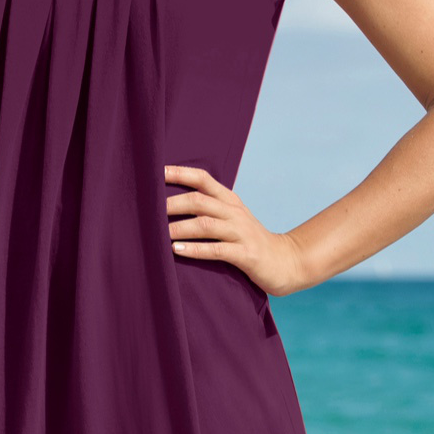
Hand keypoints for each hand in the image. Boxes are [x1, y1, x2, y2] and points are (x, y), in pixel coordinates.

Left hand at [163, 164, 307, 297]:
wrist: (286, 261)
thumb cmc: (249, 241)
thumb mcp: (232, 219)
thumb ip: (209, 210)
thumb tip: (171, 206)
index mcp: (230, 200)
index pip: (202, 179)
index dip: (179, 173)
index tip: (155, 172)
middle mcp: (234, 212)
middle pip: (199, 200)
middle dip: (171, 204)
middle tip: (146, 210)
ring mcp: (241, 232)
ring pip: (205, 224)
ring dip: (179, 228)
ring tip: (157, 234)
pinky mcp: (246, 254)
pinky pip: (217, 250)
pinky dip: (195, 250)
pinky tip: (177, 251)